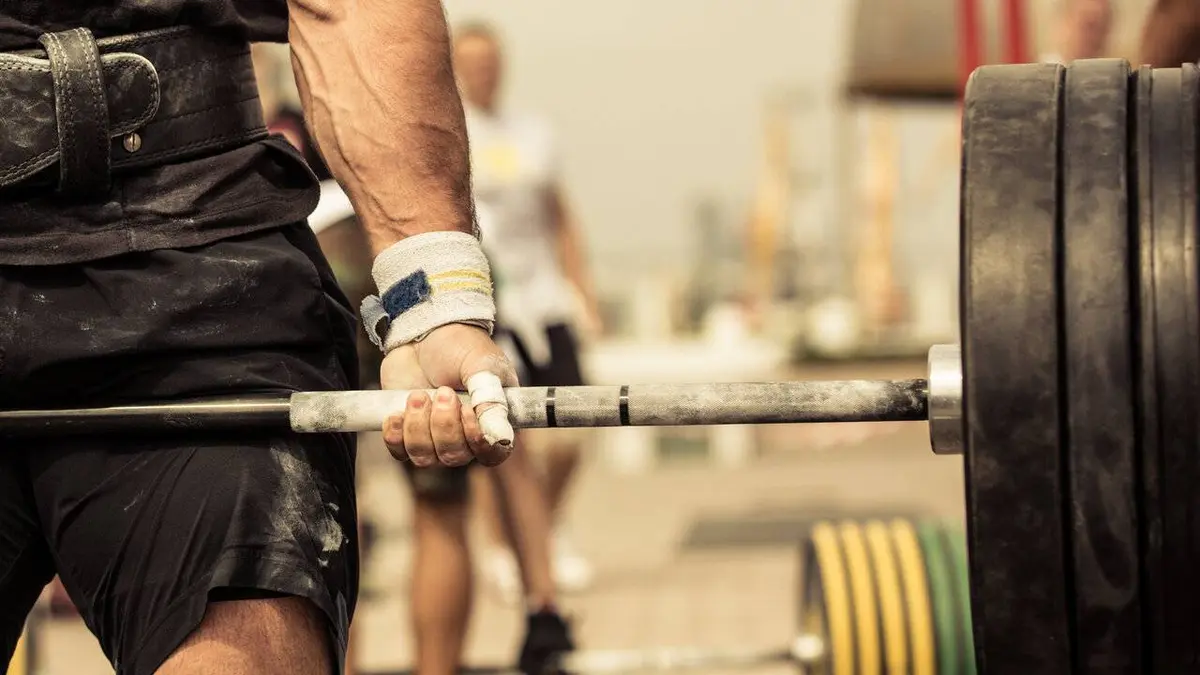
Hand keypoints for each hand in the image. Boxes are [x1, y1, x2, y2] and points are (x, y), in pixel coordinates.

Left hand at [379, 323, 518, 467]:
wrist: (423, 332)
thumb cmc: (460, 345)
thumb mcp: (481, 367)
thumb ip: (490, 400)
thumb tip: (501, 437)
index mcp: (492, 420)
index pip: (493, 453)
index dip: (479, 443)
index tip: (466, 413)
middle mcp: (466, 435)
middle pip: (455, 456)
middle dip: (443, 425)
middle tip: (442, 391)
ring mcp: (435, 436)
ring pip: (425, 457)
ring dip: (418, 426)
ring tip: (418, 395)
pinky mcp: (408, 432)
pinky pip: (400, 452)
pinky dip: (396, 434)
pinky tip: (397, 411)